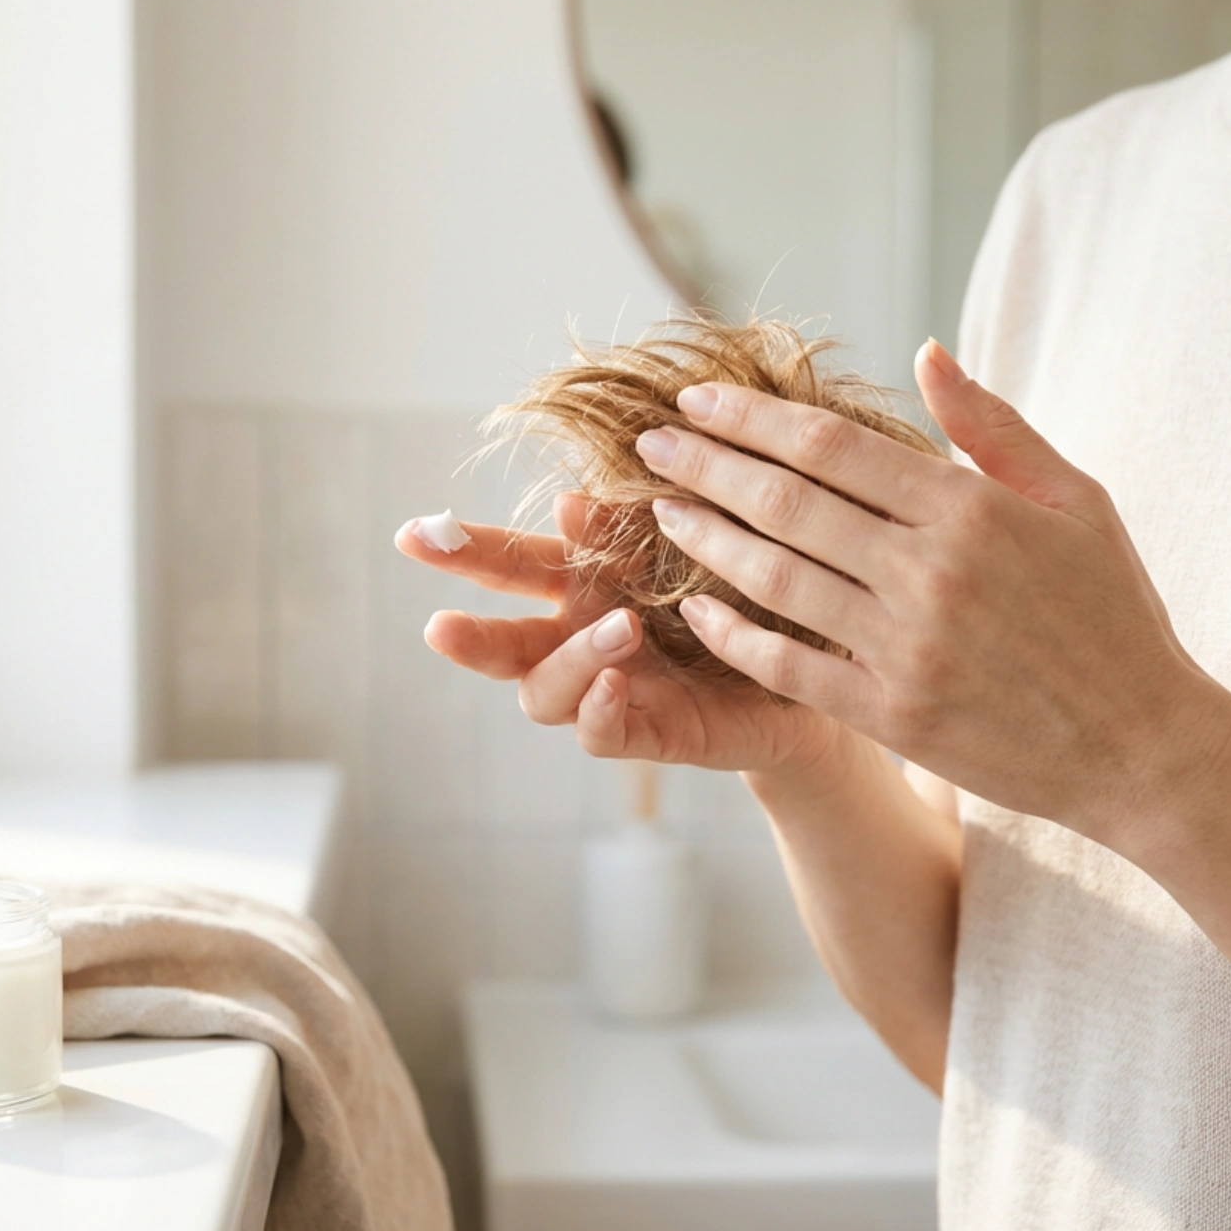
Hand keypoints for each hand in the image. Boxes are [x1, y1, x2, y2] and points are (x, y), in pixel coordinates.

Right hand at [395, 491, 851, 775]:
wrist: (815, 666)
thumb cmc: (742, 595)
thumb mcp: (688, 547)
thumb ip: (625, 532)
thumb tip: (567, 497)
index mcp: (583, 582)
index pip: (509, 564)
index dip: (460, 551)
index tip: (414, 532)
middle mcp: (579, 637)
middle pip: (502, 642)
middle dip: (468, 636)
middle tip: (438, 626)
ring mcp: (608, 689)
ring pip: (544, 692)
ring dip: (572, 659)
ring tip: (620, 629)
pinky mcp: (647, 733)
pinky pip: (599, 733)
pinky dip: (599, 709)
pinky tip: (618, 682)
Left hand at [636, 339, 1230, 836]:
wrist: (1144, 747)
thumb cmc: (1113, 614)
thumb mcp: (1077, 500)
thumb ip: (994, 427)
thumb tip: (927, 351)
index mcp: (972, 508)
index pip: (833, 445)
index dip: (754, 418)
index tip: (700, 401)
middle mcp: (930, 571)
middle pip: (787, 501)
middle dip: (707, 464)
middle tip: (649, 442)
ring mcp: (906, 647)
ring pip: (776, 577)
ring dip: (706, 537)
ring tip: (661, 508)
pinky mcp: (890, 714)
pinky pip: (788, 664)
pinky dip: (733, 633)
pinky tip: (693, 607)